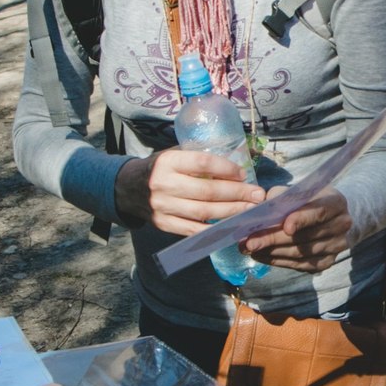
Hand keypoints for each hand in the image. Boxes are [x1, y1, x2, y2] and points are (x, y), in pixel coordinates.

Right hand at [116, 148, 264, 236]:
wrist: (128, 188)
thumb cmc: (160, 169)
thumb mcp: (173, 155)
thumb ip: (198, 159)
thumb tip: (237, 165)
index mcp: (167, 162)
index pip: (202, 163)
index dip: (226, 169)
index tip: (243, 174)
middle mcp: (163, 184)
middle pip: (207, 191)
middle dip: (237, 193)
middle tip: (257, 195)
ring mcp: (163, 207)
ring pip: (204, 212)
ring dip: (231, 212)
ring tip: (250, 210)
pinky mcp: (163, 224)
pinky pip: (194, 230)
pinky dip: (214, 230)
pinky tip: (231, 226)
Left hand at [241, 187, 352, 272]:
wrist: (333, 219)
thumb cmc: (311, 201)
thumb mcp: (300, 191)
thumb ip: (283, 196)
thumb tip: (262, 207)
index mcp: (336, 203)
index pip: (318, 212)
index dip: (301, 220)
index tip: (285, 226)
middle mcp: (341, 226)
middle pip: (305, 237)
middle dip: (274, 239)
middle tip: (249, 242)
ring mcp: (335, 247)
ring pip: (300, 253)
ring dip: (272, 252)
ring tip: (249, 248)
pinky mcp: (326, 263)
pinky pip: (299, 265)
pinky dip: (277, 261)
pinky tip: (260, 255)